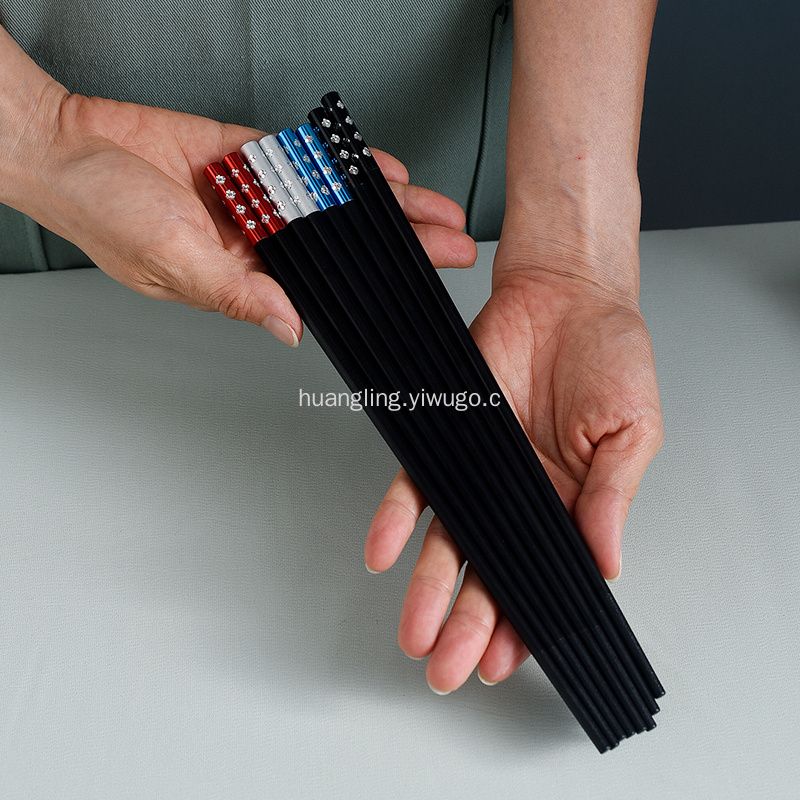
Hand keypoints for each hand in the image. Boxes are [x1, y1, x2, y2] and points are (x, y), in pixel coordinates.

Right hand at [7, 90, 475, 344]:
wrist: (70, 147)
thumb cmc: (105, 214)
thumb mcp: (174, 264)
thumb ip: (235, 294)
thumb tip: (288, 328)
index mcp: (244, 279)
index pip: (325, 291)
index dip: (372, 293)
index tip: (416, 296)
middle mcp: (260, 242)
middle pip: (345, 248)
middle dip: (401, 248)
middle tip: (451, 249)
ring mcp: (259, 199)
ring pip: (337, 206)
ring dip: (388, 208)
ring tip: (437, 212)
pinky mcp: (249, 155)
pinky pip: (308, 160)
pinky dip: (345, 164)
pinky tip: (384, 173)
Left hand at [366, 256, 662, 693]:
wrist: (566, 295)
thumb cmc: (609, 357)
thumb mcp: (632, 431)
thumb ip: (612, 497)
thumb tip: (607, 563)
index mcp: (570, 502)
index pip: (542, 577)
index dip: (525, 622)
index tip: (505, 661)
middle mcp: (517, 494)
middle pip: (489, 571)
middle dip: (469, 624)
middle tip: (447, 669)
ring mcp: (477, 467)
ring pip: (447, 540)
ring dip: (429, 588)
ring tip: (416, 634)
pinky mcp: (446, 433)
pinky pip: (415, 481)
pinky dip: (396, 517)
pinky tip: (384, 552)